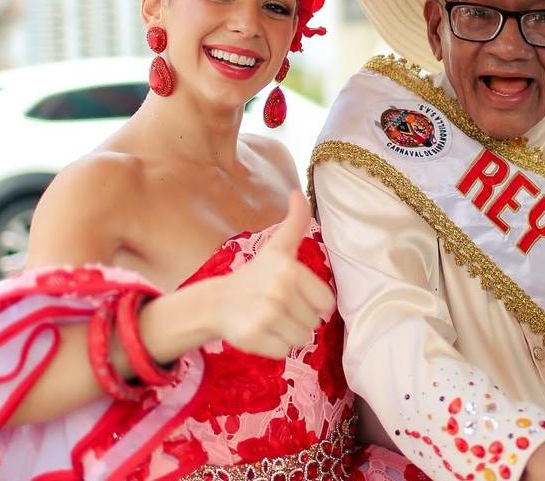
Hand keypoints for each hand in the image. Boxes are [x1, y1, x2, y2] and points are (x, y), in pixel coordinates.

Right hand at [208, 192, 335, 357]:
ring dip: (288, 334)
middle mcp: (279, 292)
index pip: (326, 303)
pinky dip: (275, 347)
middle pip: (313, 323)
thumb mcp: (278, 247)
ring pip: (301, 339)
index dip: (311, 302)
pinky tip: (261, 331)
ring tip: (269, 319)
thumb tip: (299, 192)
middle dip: (298, 318)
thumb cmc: (256, 275)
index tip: (292, 294)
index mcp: (291, 271)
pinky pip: (284, 352)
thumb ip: (295, 221)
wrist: (218, 301)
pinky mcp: (254, 338)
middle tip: (276, 307)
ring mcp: (266, 316)